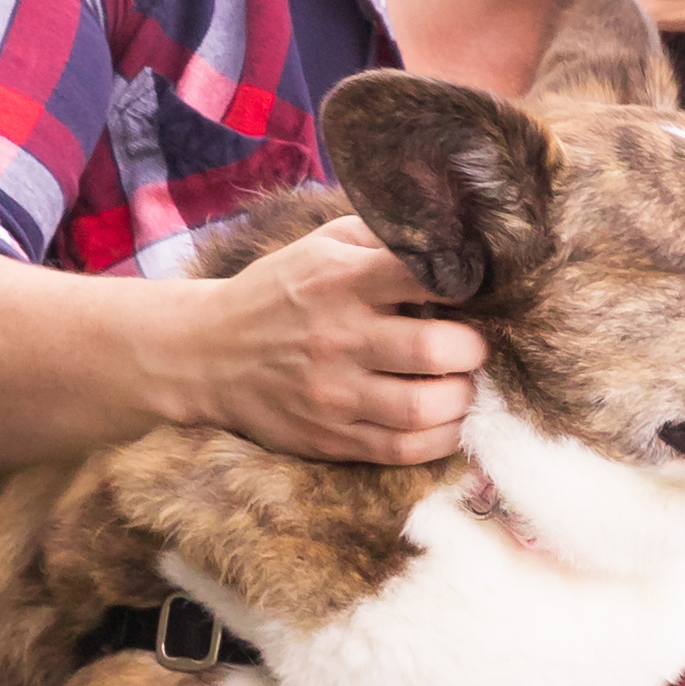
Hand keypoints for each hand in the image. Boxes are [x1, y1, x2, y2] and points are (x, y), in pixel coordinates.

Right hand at [177, 215, 485, 463]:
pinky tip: (447, 419)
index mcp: (340, 280)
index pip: (425, 276)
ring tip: (464, 384)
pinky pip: (404, 450)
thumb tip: (456, 235)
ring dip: (463, 398)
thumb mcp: (322, 245)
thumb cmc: (279, 291)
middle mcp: (337, 337)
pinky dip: (442, 438)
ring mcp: (333, 394)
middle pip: (436, 350)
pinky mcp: (330, 438)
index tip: (480, 291)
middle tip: (476, 346)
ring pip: (425, 408)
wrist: (204, 353)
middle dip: (474, 349)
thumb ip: (385, 237)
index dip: (468, 282)